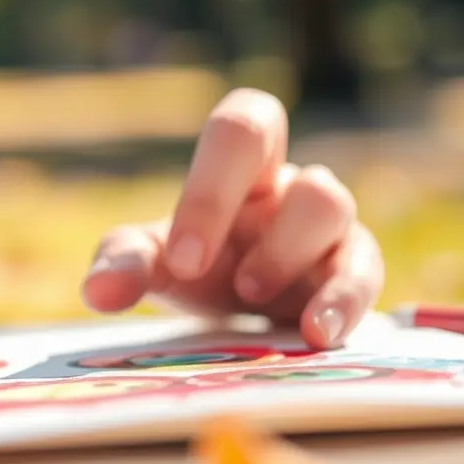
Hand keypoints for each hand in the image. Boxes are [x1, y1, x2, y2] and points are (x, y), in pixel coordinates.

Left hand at [80, 89, 383, 348]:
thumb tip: (98, 292)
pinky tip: (315, 334)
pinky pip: (364, 272)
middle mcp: (287, 186)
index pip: (239, 128)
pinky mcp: (355, 272)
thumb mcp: (154, 266)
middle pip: (274, 144)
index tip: (182, 261)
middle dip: (234, 204)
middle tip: (198, 271)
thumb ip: (123, 266)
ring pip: (329, 203)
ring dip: (285, 252)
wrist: (244, 317)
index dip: (209, 188)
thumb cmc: (198, 270)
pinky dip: (343, 302)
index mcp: (240, 169)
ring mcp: (329, 226)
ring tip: (249, 298)